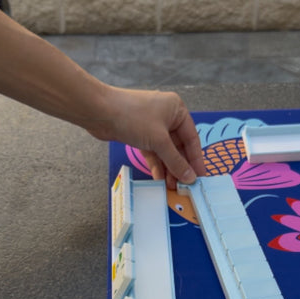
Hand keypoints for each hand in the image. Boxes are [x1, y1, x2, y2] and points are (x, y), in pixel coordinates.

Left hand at [88, 88, 205, 188]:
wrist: (100, 112)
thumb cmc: (132, 117)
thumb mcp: (159, 141)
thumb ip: (176, 161)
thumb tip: (190, 177)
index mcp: (177, 110)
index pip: (192, 139)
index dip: (196, 160)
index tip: (200, 177)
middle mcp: (167, 116)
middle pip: (179, 147)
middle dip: (180, 167)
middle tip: (184, 186)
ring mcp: (153, 125)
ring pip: (165, 151)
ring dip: (169, 169)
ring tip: (172, 187)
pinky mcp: (140, 134)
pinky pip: (153, 152)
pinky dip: (156, 165)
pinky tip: (159, 179)